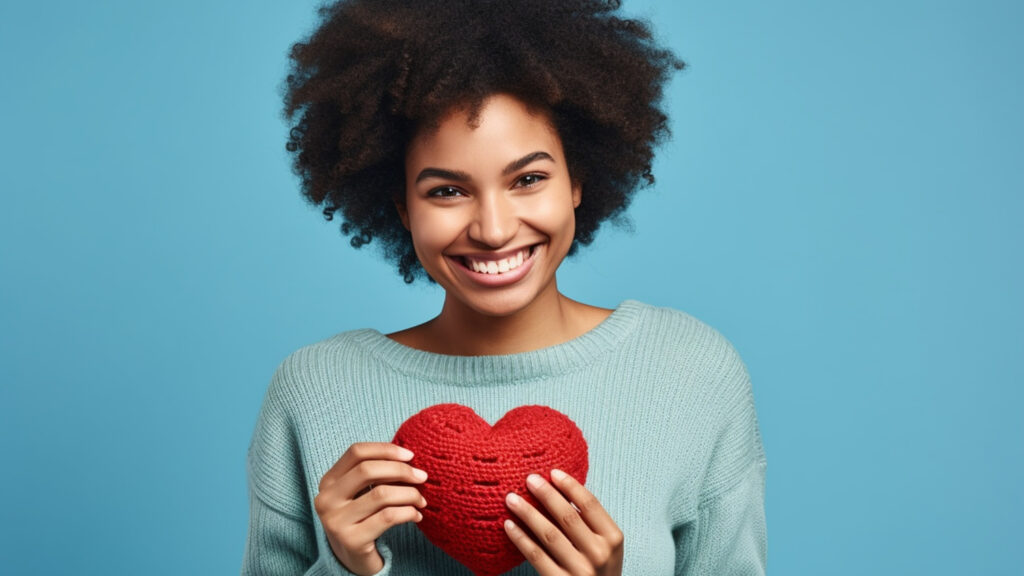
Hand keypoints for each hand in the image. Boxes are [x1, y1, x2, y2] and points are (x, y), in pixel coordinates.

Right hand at [314, 442, 428, 575]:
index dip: (385, 450)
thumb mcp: (361, 492)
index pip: (356, 452)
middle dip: (401, 470)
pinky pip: (388, 517)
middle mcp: (326, 500)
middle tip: (422, 477)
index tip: (410, 455)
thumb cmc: (363, 517)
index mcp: (328, 481)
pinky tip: (416, 515)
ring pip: (381, 494)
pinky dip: (408, 512)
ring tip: (421, 500)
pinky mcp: (351, 541)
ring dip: (409, 494)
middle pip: (367, 470)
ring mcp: (336, 521)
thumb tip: (409, 457)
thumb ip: (376, 473)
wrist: (353, 558)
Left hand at [504, 469, 623, 575]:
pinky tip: (509, 526)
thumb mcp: (606, 546)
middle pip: (568, 516)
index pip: (590, 504)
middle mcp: (599, 554)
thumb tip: (560, 490)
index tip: (553, 472)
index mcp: (613, 539)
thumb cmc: (599, 570)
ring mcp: (580, 570)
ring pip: (549, 534)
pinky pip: (536, 555)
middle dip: (546, 494)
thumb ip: (590, 523)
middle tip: (529, 479)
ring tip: (512, 499)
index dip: (570, 486)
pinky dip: (521, 539)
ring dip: (528, 513)